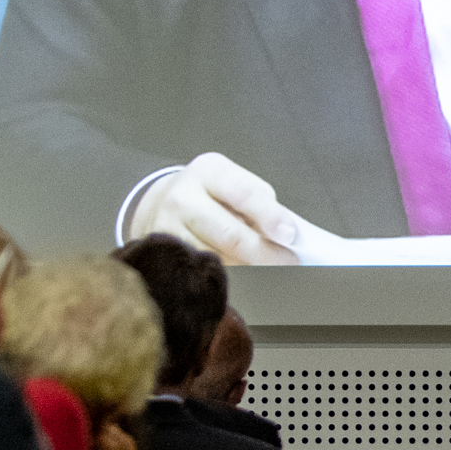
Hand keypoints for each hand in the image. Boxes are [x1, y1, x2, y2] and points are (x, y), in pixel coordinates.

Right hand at [125, 151, 331, 264]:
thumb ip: (260, 205)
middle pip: (230, 234)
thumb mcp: (233, 185)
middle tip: (287, 262)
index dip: (270, 216)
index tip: (290, 235)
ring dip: (246, 269)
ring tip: (264, 269)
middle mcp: (183, 197)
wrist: (162, 204)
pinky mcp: (160, 256)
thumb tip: (287, 236)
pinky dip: (223, 278)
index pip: (244, 193)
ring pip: (216, 259)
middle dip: (264, 253)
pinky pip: (199, 274)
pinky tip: (238, 276)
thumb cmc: (210, 196)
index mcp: (209, 171)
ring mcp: (167, 229)